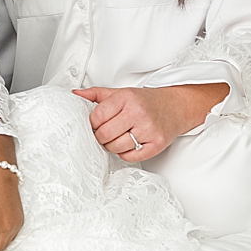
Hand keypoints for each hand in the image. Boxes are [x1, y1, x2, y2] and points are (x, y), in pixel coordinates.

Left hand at [74, 83, 226, 162]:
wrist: (175, 106)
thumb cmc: (145, 101)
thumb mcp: (121, 93)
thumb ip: (96, 94)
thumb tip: (74, 95)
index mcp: (126, 97)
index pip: (97, 117)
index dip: (92, 124)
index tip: (96, 124)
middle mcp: (137, 112)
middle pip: (104, 134)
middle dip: (101, 137)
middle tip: (105, 134)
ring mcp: (148, 129)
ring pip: (116, 147)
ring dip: (112, 146)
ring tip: (118, 138)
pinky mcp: (156, 144)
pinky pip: (131, 157)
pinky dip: (126, 154)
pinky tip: (130, 143)